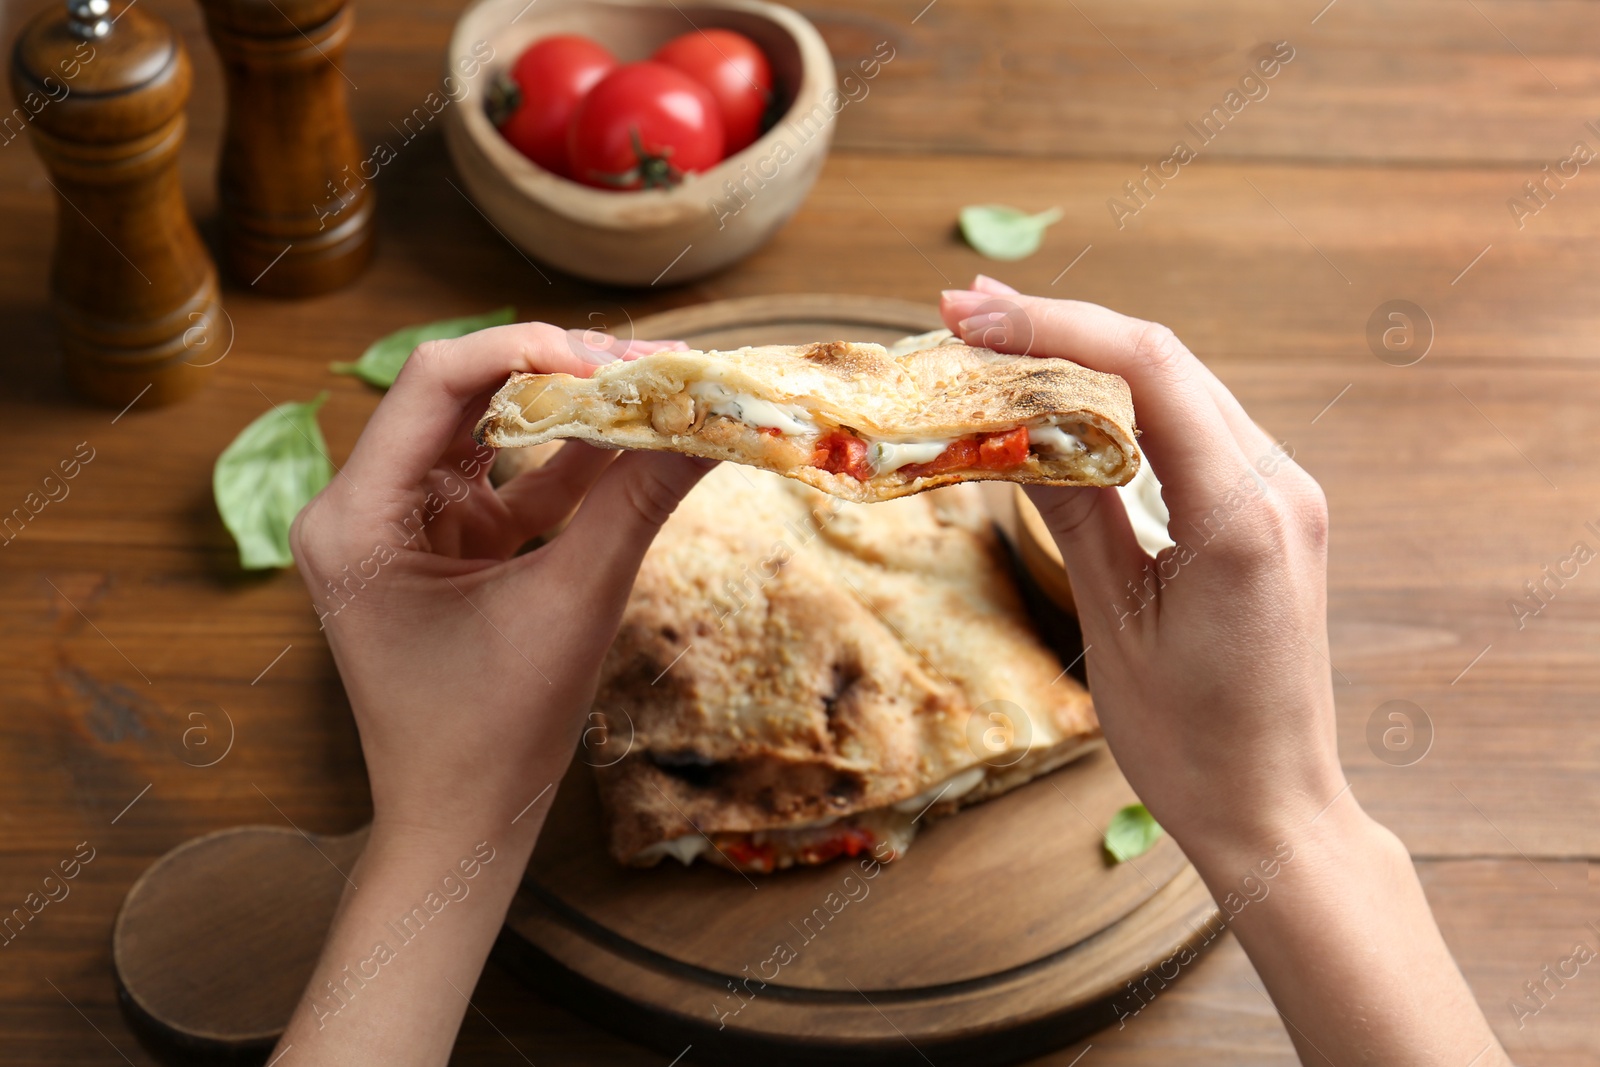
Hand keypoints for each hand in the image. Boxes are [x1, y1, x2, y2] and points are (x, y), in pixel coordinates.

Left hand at [290, 324, 712, 838]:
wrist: (463, 826)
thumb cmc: (494, 735)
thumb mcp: (571, 607)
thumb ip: (635, 505)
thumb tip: (708, 425)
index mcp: (356, 518)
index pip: (434, 382)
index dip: (527, 350)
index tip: (617, 357)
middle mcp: (361, 508)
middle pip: (461, 397)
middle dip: (559, 375)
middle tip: (652, 368)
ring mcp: (400, 526)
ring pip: (487, 433)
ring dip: (569, 415)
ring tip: (653, 394)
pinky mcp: (440, 548)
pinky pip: (505, 484)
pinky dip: (567, 468)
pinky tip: (634, 447)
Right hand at [942, 276, 1339, 861]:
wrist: (1273, 809)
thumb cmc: (1190, 743)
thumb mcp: (1114, 624)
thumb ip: (1074, 512)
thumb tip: (1016, 426)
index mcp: (1241, 514)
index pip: (1148, 371)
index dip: (1053, 328)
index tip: (972, 317)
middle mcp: (1278, 484)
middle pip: (1163, 361)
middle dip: (1061, 329)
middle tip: (966, 316)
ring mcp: (1283, 493)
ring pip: (1178, 385)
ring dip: (1088, 358)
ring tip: (998, 343)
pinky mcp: (1270, 511)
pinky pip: (1192, 428)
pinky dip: (1123, 404)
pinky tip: (1063, 400)